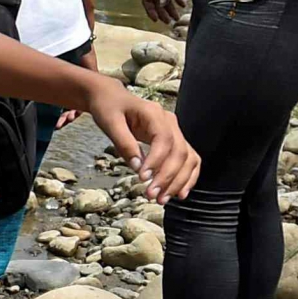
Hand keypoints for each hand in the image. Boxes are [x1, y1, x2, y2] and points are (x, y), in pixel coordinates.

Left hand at [90, 84, 199, 202]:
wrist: (112, 99)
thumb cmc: (109, 108)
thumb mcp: (109, 122)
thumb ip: (124, 143)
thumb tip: (138, 167)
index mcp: (153, 113)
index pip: (163, 139)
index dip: (156, 161)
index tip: (142, 178)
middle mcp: (169, 121)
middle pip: (179, 151)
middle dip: (167, 177)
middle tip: (151, 195)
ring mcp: (175, 131)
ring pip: (188, 158)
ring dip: (178, 181)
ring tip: (163, 199)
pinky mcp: (175, 142)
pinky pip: (189, 160)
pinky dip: (187, 177)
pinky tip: (179, 194)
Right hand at [142, 0, 190, 28]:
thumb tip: (161, 5)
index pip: (147, 1)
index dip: (150, 11)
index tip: (155, 19)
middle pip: (158, 4)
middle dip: (162, 13)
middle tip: (169, 21)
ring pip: (167, 2)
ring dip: (171, 10)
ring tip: (177, 17)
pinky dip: (179, 2)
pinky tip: (183, 5)